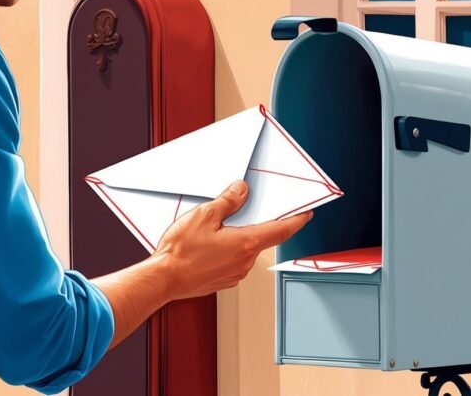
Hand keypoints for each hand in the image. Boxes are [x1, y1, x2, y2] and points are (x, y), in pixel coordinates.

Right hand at [154, 180, 311, 299]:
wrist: (163, 279)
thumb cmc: (181, 252)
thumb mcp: (205, 215)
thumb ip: (227, 202)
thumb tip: (241, 191)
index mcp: (246, 243)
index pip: (282, 230)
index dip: (297, 220)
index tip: (307, 214)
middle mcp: (245, 261)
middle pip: (262, 238)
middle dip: (258, 223)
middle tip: (248, 210)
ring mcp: (235, 273)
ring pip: (246, 250)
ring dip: (240, 238)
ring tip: (219, 229)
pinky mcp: (224, 279)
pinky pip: (233, 261)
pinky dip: (229, 251)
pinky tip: (212, 245)